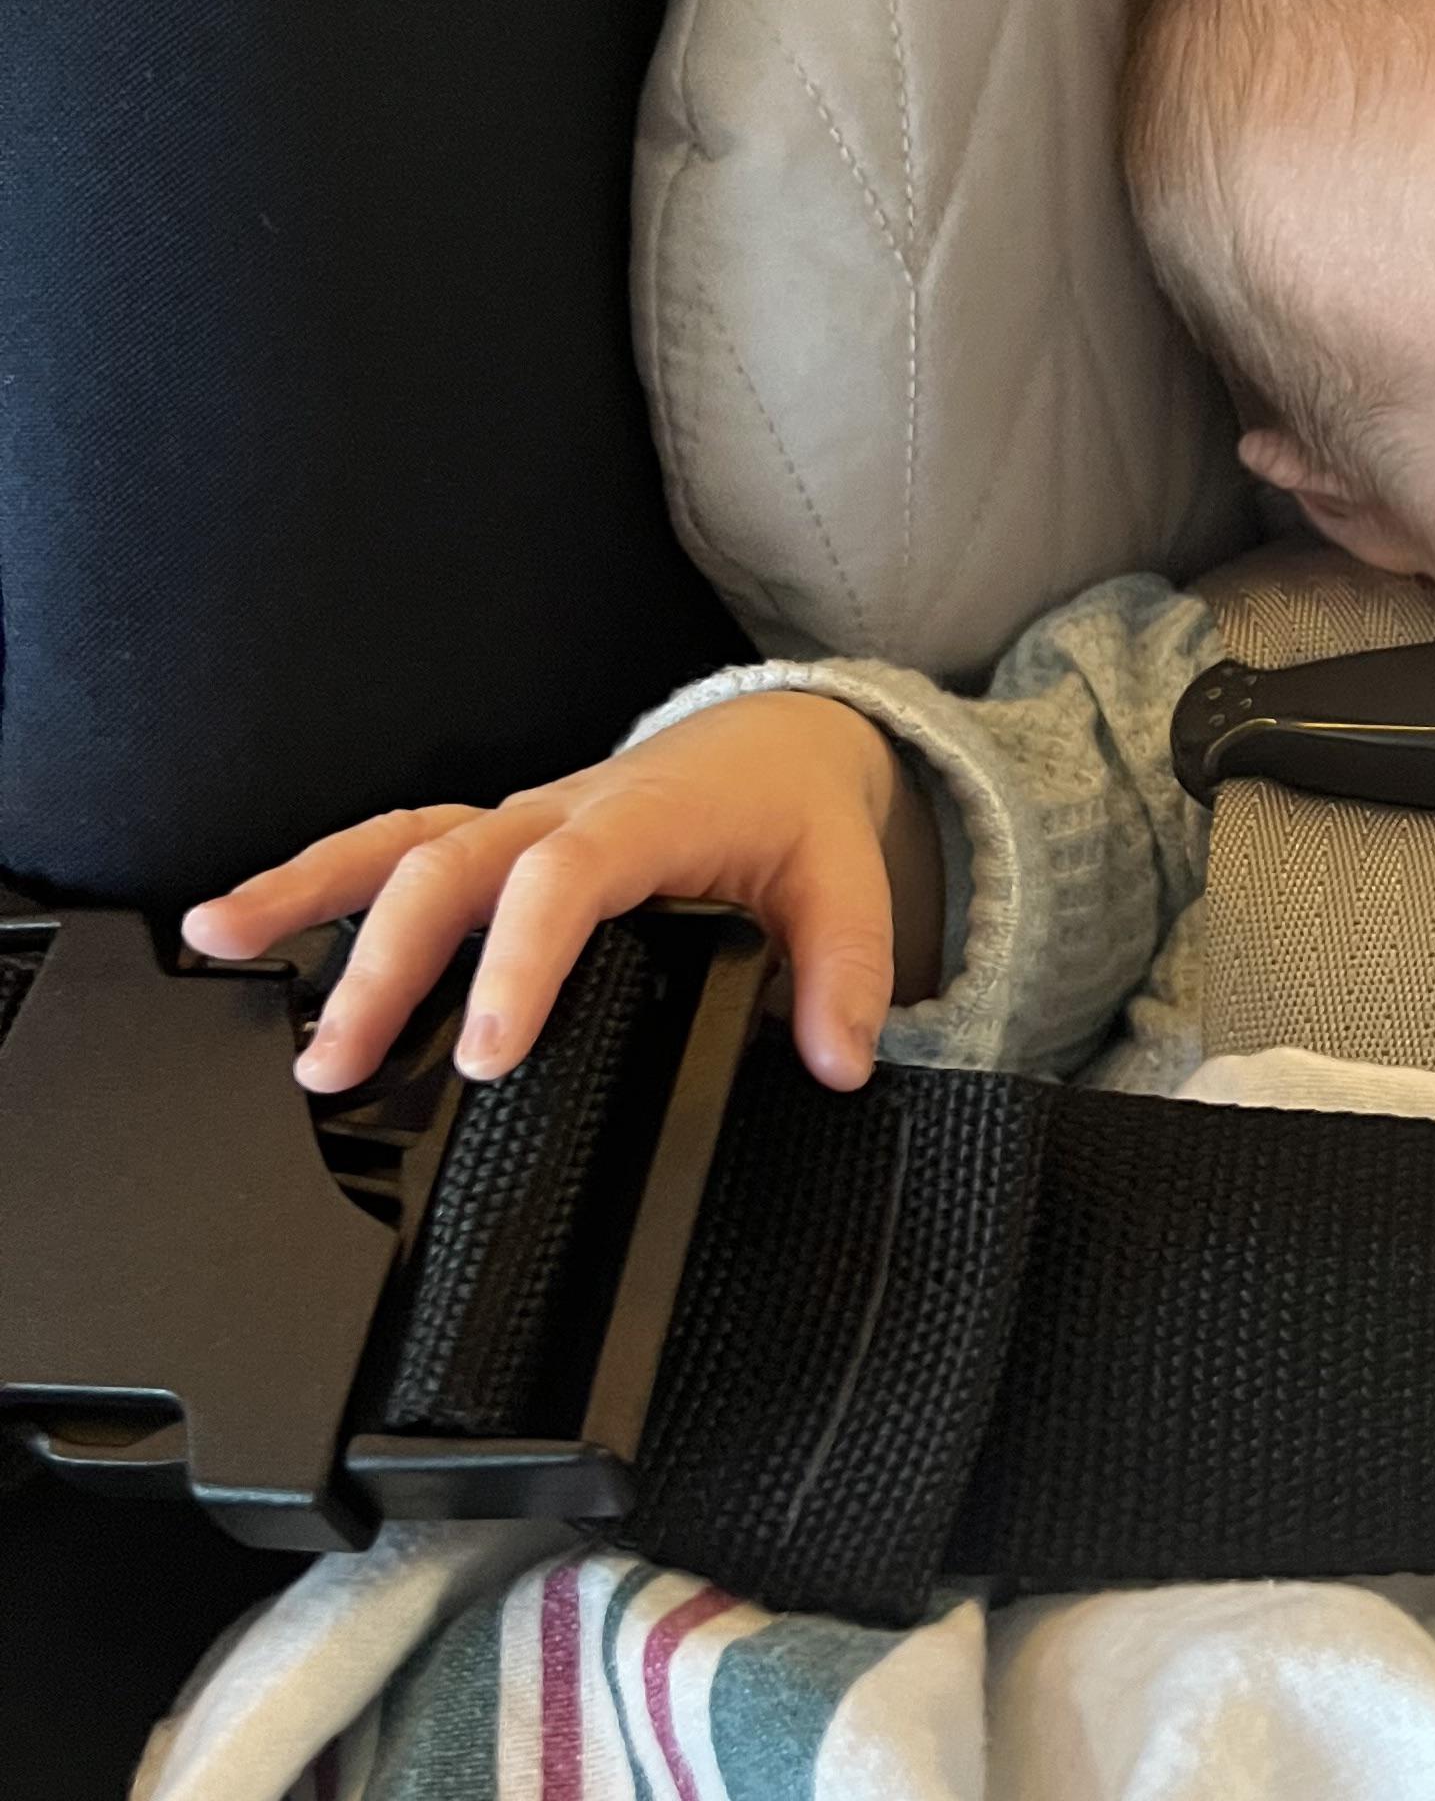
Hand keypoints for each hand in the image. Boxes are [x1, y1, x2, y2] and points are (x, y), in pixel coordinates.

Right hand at [180, 692, 945, 1098]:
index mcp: (644, 821)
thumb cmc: (792, 812)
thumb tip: (842, 1060)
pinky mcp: (488, 841)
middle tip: (333, 1058)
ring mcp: (514, 823)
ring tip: (220, 939)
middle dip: (383, 960)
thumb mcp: (847, 882)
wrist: (773, 740)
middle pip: (450, 868)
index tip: (489, 1051)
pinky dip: (313, 881)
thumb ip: (847, 971)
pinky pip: (390, 852)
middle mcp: (561, 813)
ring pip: (396, 844)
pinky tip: (240, 927)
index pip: (565, 880)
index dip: (520, 961)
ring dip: (306, 890)